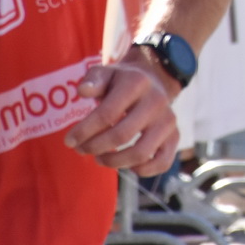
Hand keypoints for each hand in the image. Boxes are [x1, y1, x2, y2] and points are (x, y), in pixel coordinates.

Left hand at [64, 53, 181, 175]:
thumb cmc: (121, 82)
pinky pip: (162, 162)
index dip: (84, 131)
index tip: (69, 141)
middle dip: (95, 147)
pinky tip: (126, 165)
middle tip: (81, 149)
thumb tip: (83, 91)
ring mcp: (168, 121)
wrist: (153, 81)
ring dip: (114, 162)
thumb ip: (93, 80)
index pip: (107, 114)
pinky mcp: (175, 136)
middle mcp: (157, 101)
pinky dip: (142, 171)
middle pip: (121, 135)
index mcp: (137, 83)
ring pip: (140, 153)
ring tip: (99, 158)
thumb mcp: (106, 73)